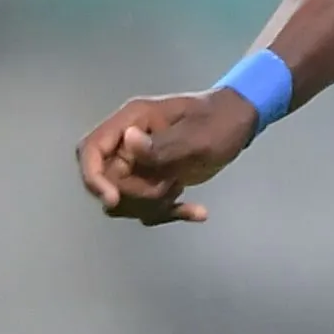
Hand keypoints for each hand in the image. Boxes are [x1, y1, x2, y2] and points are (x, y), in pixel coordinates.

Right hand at [76, 90, 256, 225]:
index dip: (93, 177)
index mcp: (132, 120)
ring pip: (124, 199)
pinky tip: (198, 212)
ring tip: (181, 191)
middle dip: (135, 194)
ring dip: (151, 205)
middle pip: (107, 181)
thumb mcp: (199, 135)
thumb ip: (163, 144)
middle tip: (170, 188)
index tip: (113, 199)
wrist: (242, 122)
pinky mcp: (152, 178)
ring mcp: (139, 162)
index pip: (91, 149)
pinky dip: (169, 212)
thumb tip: (128, 141)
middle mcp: (128, 142)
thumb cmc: (222, 121)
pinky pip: (146, 206)